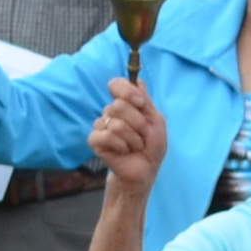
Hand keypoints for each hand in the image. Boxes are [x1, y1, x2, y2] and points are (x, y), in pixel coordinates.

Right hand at [87, 75, 166, 192]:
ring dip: (133, 138)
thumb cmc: (152, 146)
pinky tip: (124, 151)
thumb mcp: (156, 121)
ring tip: (136, 146)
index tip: (140, 104)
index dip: (127, 91)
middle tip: (143, 135)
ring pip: (116, 124)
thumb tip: (138, 81)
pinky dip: (121, 145)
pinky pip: (105, 136)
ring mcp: (101, 126)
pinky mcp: (95, 141)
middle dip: (138, 123)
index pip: (116, 85)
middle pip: (119, 105)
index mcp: (126, 104)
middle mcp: (111, 112)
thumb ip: (146, 101)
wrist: (145, 169)